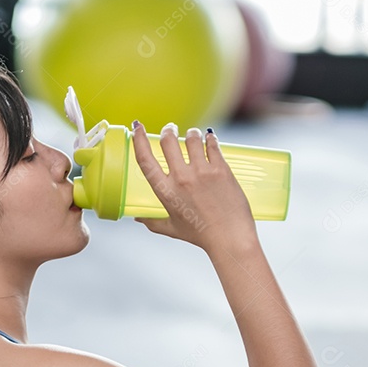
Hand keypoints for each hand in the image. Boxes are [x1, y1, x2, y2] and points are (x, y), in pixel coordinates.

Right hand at [131, 122, 256, 254]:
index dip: (139, 139)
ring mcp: (202, 172)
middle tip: (171, 129)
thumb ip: (152, 222)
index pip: (145, 159)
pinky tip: (210, 138)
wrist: (230, 238)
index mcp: (166, 192)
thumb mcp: (172, 229)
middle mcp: (182, 178)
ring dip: (191, 133)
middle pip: (168, 141)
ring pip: (192, 138)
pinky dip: (210, 139)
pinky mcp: (221, 170)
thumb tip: (138, 218)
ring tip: (193, 135)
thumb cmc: (201, 236)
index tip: (137, 128)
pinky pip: (212, 145)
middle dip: (168, 131)